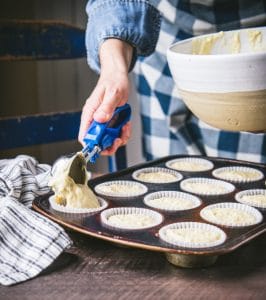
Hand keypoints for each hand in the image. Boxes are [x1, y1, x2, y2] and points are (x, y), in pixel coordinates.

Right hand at [78, 39, 132, 154]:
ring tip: (124, 128)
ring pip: (107, 140)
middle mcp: (94, 119)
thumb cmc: (113, 81)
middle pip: (96, 141)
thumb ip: (106, 107)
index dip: (92, 145)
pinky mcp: (109, 122)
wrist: (118, 76)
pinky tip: (126, 124)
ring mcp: (102, 121)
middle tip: (118, 138)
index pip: (84, 135)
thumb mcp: (112, 93)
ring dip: (118, 138)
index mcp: (90, 112)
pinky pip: (115, 134)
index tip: (103, 146)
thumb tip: (99, 119)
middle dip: (109, 144)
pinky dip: (122, 133)